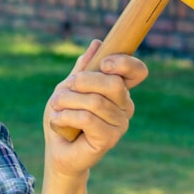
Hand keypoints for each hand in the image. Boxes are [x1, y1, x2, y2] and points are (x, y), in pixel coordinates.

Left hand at [42, 40, 145, 176]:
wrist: (57, 149)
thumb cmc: (65, 115)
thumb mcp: (69, 87)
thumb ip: (83, 69)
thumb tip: (97, 43)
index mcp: (119, 90)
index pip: (137, 71)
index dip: (125, 63)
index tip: (103, 64)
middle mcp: (126, 106)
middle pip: (113, 83)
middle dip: (82, 81)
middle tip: (64, 89)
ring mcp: (120, 124)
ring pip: (95, 101)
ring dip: (67, 100)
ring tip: (56, 106)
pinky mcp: (109, 139)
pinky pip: (87, 119)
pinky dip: (66, 116)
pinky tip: (58, 120)